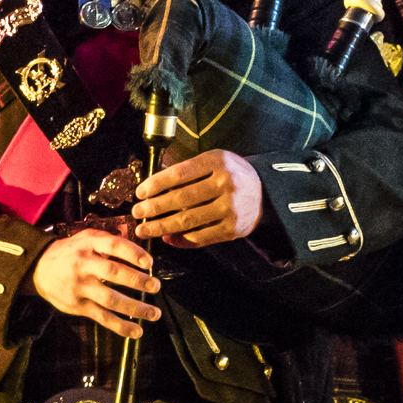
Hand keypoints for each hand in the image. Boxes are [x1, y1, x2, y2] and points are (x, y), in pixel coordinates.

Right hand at [32, 227, 164, 338]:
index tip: (150, 263)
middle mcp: (83, 264)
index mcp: (88, 244)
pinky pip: (102, 317)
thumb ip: (110, 241)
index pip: (113, 245)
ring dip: (134, 307)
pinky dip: (120, 326)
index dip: (133, 253)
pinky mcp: (78, 306)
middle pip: (112, 272)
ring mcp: (80, 287)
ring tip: (154, 313)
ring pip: (110, 299)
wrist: (39, 268)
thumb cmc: (71, 252)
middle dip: (137, 280)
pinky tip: (137, 331)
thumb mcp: (86, 238)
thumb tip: (139, 245)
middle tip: (156, 286)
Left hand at [131, 150, 265, 245]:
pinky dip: (180, 240)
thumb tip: (153, 186)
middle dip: (153, 207)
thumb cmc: (231, 175)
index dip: (155, 184)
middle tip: (137, 212)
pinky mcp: (232, 229)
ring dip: (161, 226)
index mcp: (217, 162)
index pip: (178, 173)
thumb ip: (187, 171)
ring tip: (144, 229)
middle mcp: (225, 184)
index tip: (140, 193)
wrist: (265, 192)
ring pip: (187, 220)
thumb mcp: (214, 161)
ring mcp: (230, 208)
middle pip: (180, 198)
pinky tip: (167, 238)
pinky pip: (200, 237)